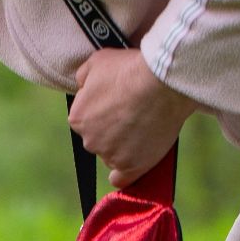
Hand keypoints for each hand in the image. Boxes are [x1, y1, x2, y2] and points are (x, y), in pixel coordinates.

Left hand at [68, 50, 197, 187]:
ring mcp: (111, 155)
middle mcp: (89, 141)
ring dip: (125, 145)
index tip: (120, 102)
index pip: (86, 119)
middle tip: (135, 112)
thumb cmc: (130, 68)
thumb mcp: (97, 61)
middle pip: (99, 138)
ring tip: (145, 126)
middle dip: (113, 128)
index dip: (103, 110)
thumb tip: (82, 86)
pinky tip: (130, 167)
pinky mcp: (132, 166)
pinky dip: (124, 175)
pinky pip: (122, 179)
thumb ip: (82, 77)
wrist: (162, 82)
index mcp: (77, 118)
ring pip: (113, 154)